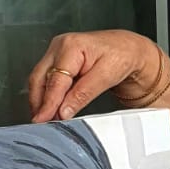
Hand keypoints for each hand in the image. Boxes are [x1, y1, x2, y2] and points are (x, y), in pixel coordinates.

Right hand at [28, 30, 160, 121]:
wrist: (130, 50)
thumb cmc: (123, 55)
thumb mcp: (107, 75)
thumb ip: (83, 93)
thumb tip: (63, 111)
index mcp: (71, 45)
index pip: (55, 80)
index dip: (49, 102)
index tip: (44, 118)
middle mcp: (60, 47)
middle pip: (40, 79)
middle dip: (39, 103)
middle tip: (42, 123)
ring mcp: (57, 54)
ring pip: (39, 81)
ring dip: (41, 101)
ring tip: (46, 119)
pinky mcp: (58, 63)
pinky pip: (46, 81)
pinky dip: (47, 97)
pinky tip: (51, 109)